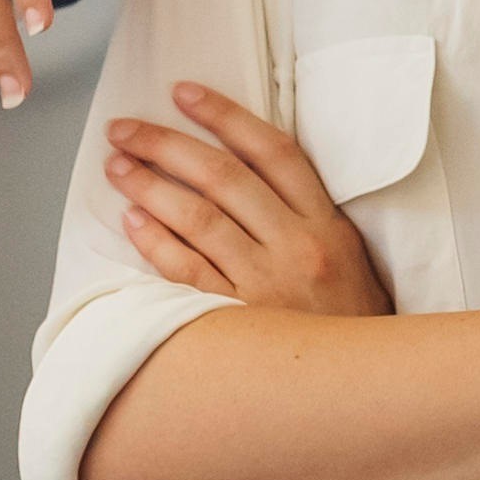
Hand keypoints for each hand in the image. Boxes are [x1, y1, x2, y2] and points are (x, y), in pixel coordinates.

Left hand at [103, 85, 393, 317]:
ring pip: (198, 218)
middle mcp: (298, 246)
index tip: (182, 92)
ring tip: (117, 167)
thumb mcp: (348, 254)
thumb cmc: (349, 320)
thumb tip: (241, 163)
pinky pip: (187, 271)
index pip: (272, 151)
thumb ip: (303, 210)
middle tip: (123, 128)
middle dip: (166, 144)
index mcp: (327, 223)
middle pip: (223, 177)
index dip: (224, 115)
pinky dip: (156, 241)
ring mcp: (267, 285)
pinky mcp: (239, 322)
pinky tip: (132, 220)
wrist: (362, 387)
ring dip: (150, 186)